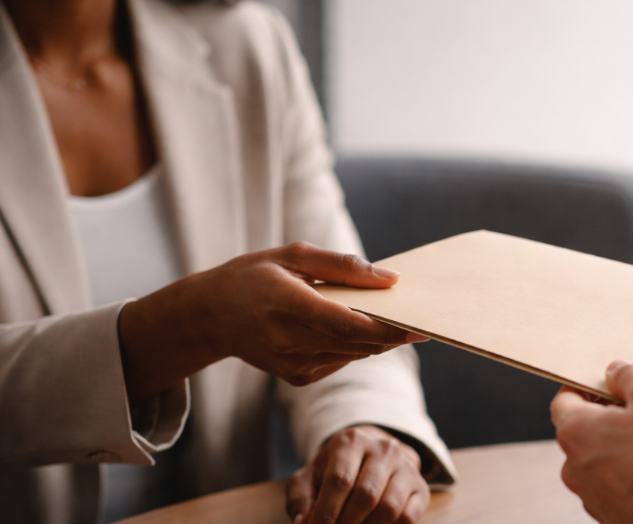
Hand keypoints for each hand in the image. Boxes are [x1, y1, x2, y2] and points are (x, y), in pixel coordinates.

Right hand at [119, 242, 425, 402]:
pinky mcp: (297, 377)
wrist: (209, 316)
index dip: (388, 327)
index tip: (420, 321)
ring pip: (355, 354)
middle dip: (395, 332)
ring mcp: (293, 364)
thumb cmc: (253, 275)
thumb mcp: (293, 255)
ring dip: (381, 339)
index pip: (349, 324)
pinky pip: (342, 360)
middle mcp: (290, 341)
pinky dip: (357, 345)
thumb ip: (343, 267)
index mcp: (287, 305)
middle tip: (424, 316)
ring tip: (400, 318)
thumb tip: (390, 279)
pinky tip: (360, 327)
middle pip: (359, 343)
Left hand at [286, 425, 429, 523]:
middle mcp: (384, 449)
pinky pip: (408, 517)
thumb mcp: (312, 476)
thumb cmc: (336, 469)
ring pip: (389, 508)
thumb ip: (301, 499)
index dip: (326, 512)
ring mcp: (406, 467)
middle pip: (365, 495)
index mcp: (352, 441)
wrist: (372, 455)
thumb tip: (304, 522)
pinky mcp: (420, 487)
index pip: (340, 480)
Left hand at [550, 361, 632, 523]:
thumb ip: (630, 375)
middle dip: (613, 416)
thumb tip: (618, 372)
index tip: (610, 380)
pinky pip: (621, 483)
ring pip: (605, 458)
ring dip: (626, 446)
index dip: (588, 385)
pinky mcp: (615, 515)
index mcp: (575, 432)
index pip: (565, 398)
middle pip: (586, 429)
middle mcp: (575, 467)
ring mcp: (594, 496)